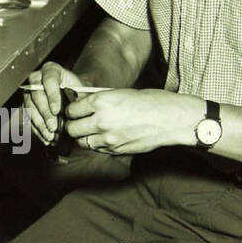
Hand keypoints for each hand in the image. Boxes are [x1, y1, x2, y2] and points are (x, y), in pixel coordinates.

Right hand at [24, 61, 87, 146]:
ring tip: (51, 136)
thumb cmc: (79, 91)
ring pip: (30, 108)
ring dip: (40, 124)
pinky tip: (46, 137)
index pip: (49, 80)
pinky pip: (29, 118)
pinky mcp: (28, 106)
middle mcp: (38, 79)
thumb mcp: (82, 91)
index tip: (57, 110)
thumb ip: (78, 98)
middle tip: (54, 127)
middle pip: (37, 96)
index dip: (52, 96)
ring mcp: (30, 93)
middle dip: (45, 114)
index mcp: (52, 70)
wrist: (75, 95)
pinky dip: (38, 130)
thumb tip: (73, 112)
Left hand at [64, 89, 202, 154]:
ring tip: (90, 130)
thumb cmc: (150, 101)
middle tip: (78, 122)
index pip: (71, 110)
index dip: (71, 110)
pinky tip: (105, 137)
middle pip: (72, 129)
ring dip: (84, 136)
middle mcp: (101, 120)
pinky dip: (97, 144)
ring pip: (82, 142)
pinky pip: (97, 149)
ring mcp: (108, 138)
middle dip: (73, 125)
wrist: (170, 119)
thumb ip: (100, 100)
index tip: (74, 110)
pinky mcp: (115, 150)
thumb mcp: (121, 93)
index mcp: (101, 101)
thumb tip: (84, 103)